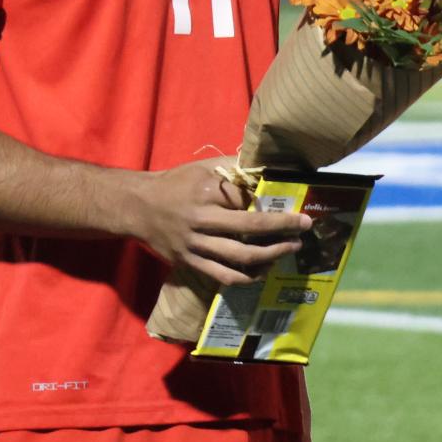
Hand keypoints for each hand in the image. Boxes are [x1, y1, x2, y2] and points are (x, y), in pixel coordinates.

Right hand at [122, 157, 311, 288]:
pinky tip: (263, 272)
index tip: (298, 211)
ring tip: (289, 250)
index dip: (273, 209)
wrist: (137, 207)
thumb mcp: (202, 167)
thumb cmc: (176, 183)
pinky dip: (246, 277)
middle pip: (248, 229)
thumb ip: (233, 166)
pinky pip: (222, 276)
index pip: (247, 200)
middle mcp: (200, 219)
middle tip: (303, 229)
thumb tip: (266, 164)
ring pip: (238, 257)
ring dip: (269, 256)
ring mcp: (194, 245)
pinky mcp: (189, 262)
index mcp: (206, 192)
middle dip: (281, 231)